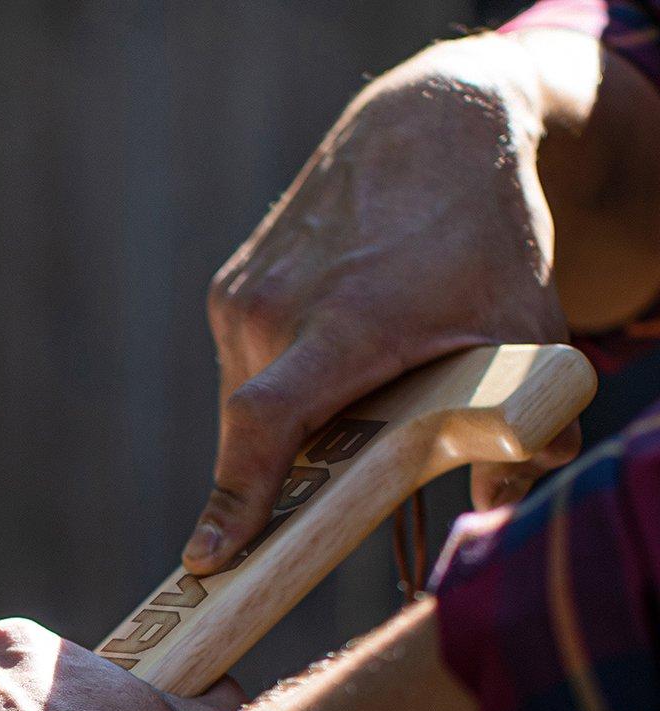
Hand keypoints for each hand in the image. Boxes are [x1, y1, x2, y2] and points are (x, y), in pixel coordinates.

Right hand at [185, 34, 584, 575]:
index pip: (266, 425)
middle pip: (265, 440)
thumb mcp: (526, 331)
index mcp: (340, 324)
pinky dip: (285, 385)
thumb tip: (500, 502)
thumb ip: (525, 428)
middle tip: (351, 474)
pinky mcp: (228, 290)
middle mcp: (274, 310)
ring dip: (296, 426)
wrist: (429, 128)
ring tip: (358, 386)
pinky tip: (338, 348)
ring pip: (251, 409)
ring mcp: (242, 297)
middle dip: (299, 474)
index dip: (236, 499)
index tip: (207, 559)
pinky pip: (247, 373)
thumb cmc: (481, 237)